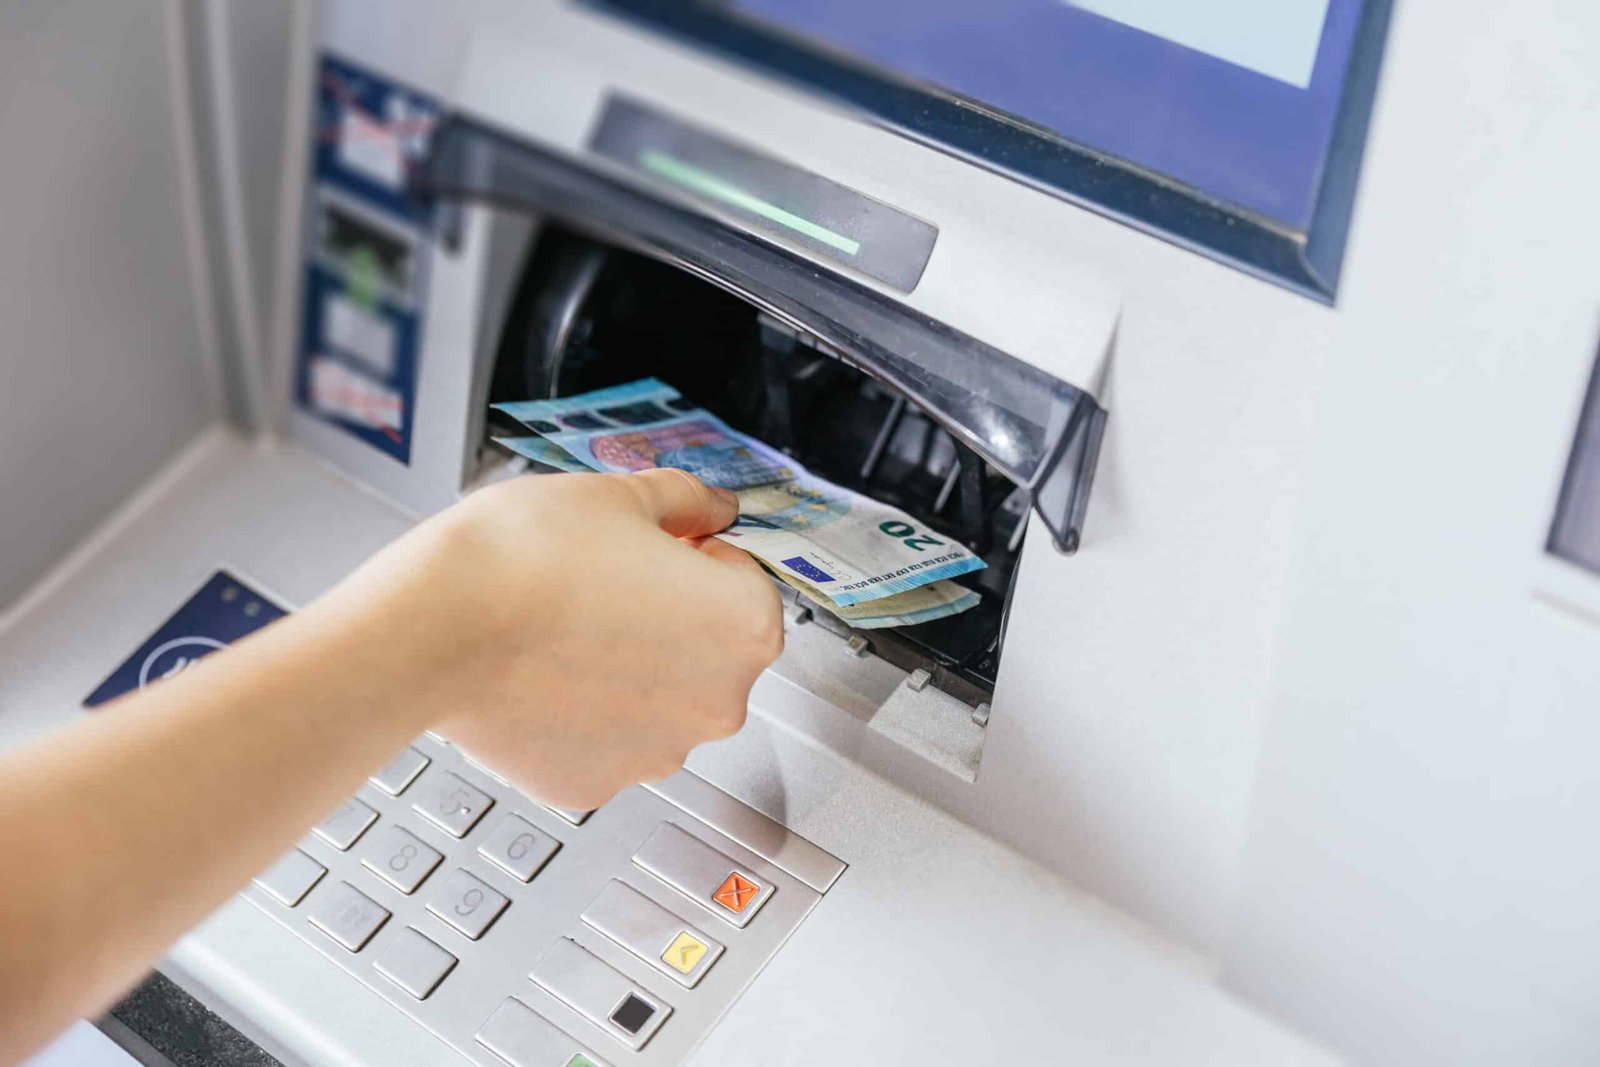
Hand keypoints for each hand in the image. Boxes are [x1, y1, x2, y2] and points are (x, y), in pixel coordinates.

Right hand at [319, 469, 782, 809]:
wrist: (433, 628)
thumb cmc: (525, 559)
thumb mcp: (620, 495)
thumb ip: (687, 500)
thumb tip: (715, 505)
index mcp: (744, 625)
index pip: (747, 579)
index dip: (697, 554)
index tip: (655, 548)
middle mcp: (717, 703)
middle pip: (710, 648)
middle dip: (671, 616)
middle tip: (602, 584)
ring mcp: (657, 753)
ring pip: (660, 698)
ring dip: (631, 667)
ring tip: (564, 628)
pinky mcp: (597, 784)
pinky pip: (606, 739)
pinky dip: (584, 711)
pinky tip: (544, 672)